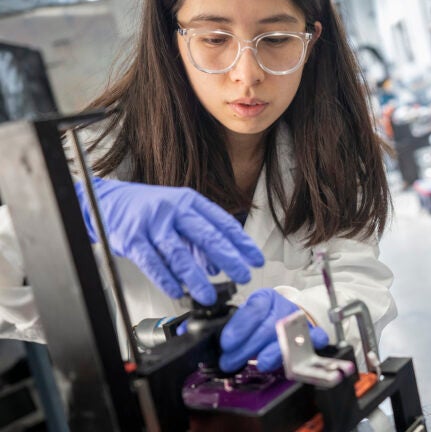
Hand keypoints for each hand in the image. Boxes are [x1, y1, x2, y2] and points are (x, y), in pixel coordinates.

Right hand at [75, 178, 263, 304]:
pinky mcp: (132, 239)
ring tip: (209, 295)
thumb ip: (198, 241)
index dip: (242, 243)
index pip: (223, 223)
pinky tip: (177, 292)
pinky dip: (166, 280)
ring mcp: (152, 224)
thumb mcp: (179, 216)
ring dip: (196, 278)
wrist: (108, 201)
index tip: (256, 260)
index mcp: (190, 202)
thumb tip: (218, 267)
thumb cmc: (149, 210)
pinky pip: (152, 263)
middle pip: (207, 236)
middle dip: (229, 260)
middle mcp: (174, 210)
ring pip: (179, 254)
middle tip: (243, 277)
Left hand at [219, 288, 328, 372]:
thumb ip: (234, 326)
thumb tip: (215, 341)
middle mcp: (283, 307)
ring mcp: (299, 320)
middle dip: (247, 348)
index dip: (240, 328)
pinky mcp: (312, 333)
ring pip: (288, 336)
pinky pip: (315, 338)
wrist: (285, 318)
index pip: (254, 310)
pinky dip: (309, 346)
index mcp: (265, 298)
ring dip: (272, 353)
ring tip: (258, 364)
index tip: (226, 343)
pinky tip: (298, 356)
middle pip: (268, 327)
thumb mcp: (245, 317)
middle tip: (231, 361)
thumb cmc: (262, 320)